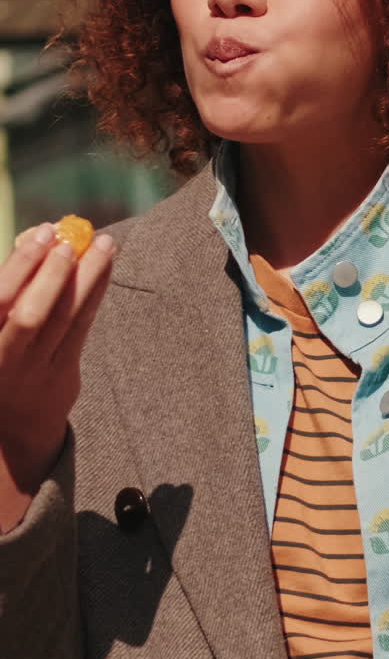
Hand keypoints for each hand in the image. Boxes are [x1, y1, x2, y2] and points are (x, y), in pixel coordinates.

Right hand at [0, 222, 114, 527]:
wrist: (12, 426)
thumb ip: (10, 289)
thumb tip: (36, 238)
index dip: (20, 264)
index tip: (42, 232)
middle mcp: (3, 359)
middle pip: (30, 314)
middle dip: (52, 274)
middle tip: (73, 239)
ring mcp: (35, 371)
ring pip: (65, 320)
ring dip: (88, 277)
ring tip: (105, 243)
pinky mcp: (64, 375)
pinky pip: (83, 328)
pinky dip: (95, 293)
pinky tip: (107, 267)